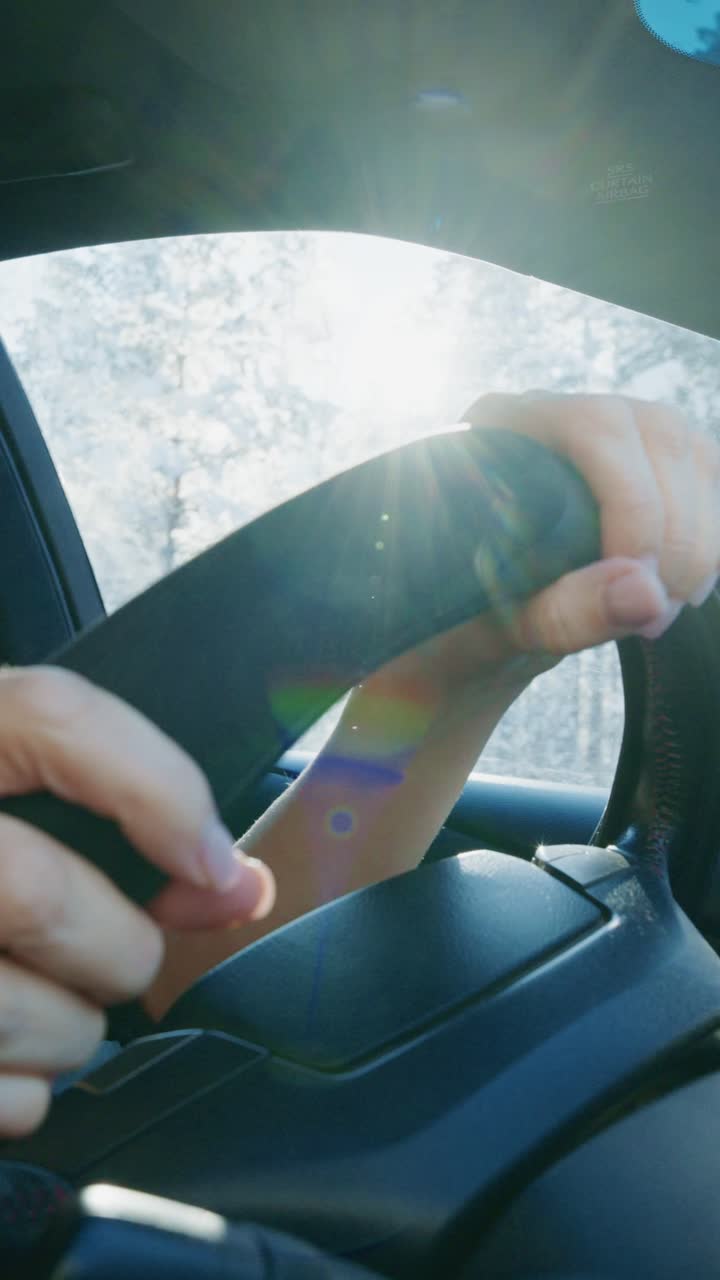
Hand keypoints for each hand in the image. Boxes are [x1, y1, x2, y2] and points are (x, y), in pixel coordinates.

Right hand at [0, 665, 274, 1136]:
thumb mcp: (13, 778)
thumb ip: (122, 807)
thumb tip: (233, 885)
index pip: (54, 717)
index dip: (158, 791)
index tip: (210, 862)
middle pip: (41, 897)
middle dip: (117, 948)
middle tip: (116, 954)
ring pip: (19, 1014)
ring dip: (73, 1032)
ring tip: (53, 1004)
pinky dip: (22, 1094)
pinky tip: (5, 1053)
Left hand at [372, 391, 719, 697]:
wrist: (482, 627)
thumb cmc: (472, 617)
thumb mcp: (503, 625)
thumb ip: (565, 612)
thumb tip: (647, 595)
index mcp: (503, 427)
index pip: (594, 427)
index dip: (633, 506)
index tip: (638, 585)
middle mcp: (562, 413)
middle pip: (660, 437)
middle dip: (676, 536)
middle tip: (655, 616)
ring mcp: (616, 432)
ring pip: (696, 456)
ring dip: (701, 542)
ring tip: (661, 611)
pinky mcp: (657, 464)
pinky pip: (711, 479)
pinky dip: (711, 538)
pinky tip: (683, 590)